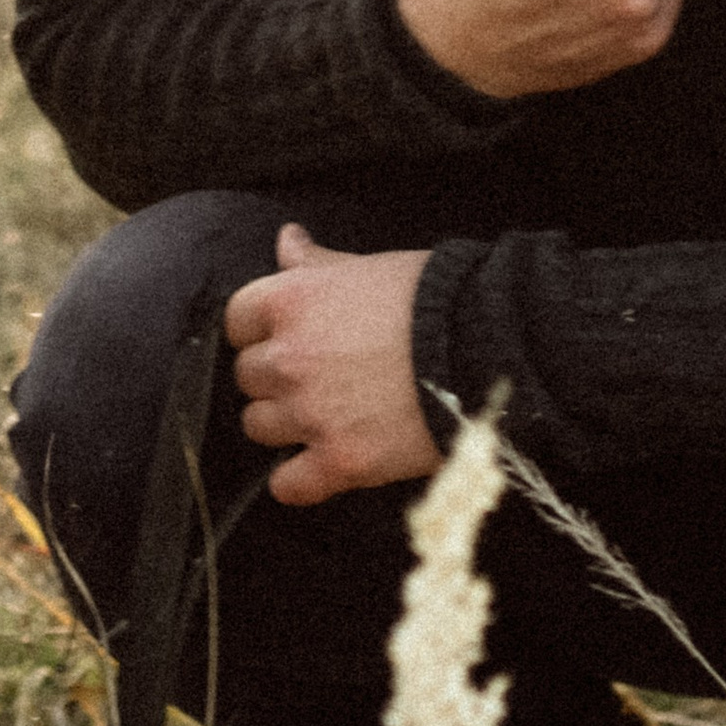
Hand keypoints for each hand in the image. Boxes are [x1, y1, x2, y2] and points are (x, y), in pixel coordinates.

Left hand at [224, 225, 437, 506]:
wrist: (487, 351)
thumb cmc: (435, 301)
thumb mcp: (369, 268)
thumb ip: (318, 263)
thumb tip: (287, 241)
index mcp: (291, 302)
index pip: (238, 320)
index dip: (261, 331)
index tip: (284, 338)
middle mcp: (289, 358)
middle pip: (248, 376)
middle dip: (275, 378)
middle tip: (316, 378)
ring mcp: (311, 413)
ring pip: (259, 426)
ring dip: (284, 424)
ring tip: (324, 417)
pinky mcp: (341, 461)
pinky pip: (288, 484)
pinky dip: (299, 481)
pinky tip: (319, 468)